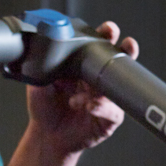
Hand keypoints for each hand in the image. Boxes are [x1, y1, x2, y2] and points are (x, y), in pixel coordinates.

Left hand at [26, 21, 134, 154]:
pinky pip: (113, 111)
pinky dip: (102, 107)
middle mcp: (98, 80)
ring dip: (105, 85)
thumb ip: (43, 66)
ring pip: (118, 86)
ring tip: (88, 91)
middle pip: (119, 60)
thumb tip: (44, 49)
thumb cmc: (45, 107)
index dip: (106, 35)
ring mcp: (106, 98)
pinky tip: (89, 106)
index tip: (108, 29)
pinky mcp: (109, 118)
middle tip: (126, 44)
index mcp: (84, 66)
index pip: (99, 45)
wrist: (46, 136)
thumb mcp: (38, 82)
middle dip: (126, 49)